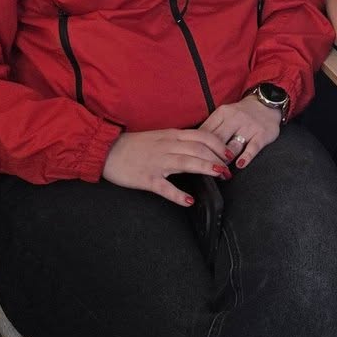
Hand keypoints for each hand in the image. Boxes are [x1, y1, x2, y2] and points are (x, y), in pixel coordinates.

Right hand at [102, 128, 234, 205]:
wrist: (107, 151)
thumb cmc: (133, 145)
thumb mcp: (158, 137)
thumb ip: (177, 141)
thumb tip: (197, 147)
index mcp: (171, 136)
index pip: (201, 136)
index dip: (218, 144)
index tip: (229, 153)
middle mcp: (167, 146)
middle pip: (198, 149)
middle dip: (217, 158)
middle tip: (229, 170)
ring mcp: (157, 162)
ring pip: (187, 163)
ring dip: (206, 168)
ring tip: (220, 175)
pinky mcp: (147, 178)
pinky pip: (165, 187)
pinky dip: (178, 194)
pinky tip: (189, 201)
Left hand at [198, 95, 282, 168]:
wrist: (267, 103)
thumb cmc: (241, 113)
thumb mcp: (224, 114)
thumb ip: (211, 128)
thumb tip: (193, 144)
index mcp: (222, 113)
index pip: (206, 131)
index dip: (198, 147)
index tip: (193, 158)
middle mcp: (235, 118)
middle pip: (217, 140)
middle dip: (209, 156)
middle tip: (204, 168)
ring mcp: (249, 126)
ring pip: (233, 145)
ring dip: (225, 159)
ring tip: (219, 171)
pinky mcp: (262, 134)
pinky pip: (252, 147)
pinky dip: (246, 157)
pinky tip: (239, 165)